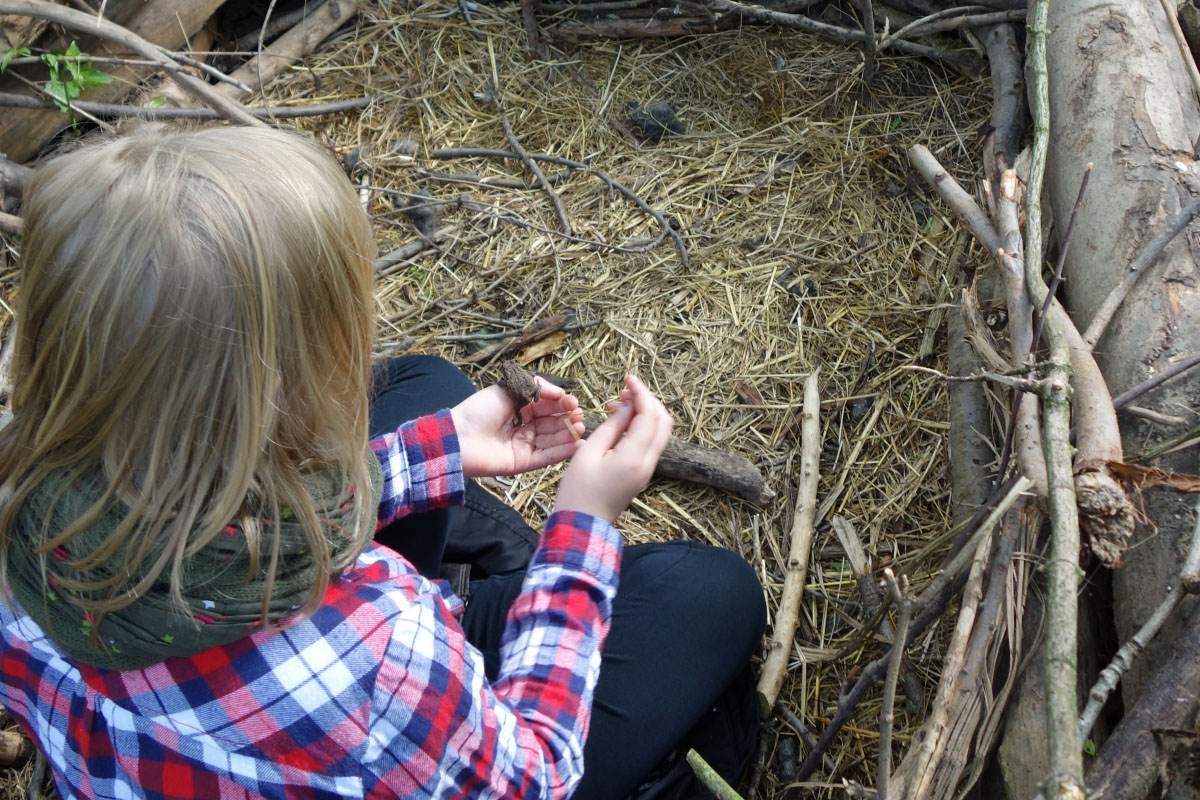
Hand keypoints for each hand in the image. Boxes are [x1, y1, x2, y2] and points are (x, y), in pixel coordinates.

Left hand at [450, 379, 584, 477]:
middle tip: (580, 417)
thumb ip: (536, 388)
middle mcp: (525, 426)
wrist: (459, 438)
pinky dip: (562, 452)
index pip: (548, 405)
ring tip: (580, 429)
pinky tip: (577, 445)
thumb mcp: (508, 389)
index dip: (562, 404)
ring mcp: (525, 445)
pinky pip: (547, 456)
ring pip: (553, 440)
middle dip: (568, 420)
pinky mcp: (524, 462)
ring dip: (568, 435)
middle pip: (553, 423)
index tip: (574, 403)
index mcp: (521, 408)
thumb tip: (561, 393)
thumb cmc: (479, 410)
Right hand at [554, 375, 673, 522]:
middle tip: (624, 390)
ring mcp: (648, 470)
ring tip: (619, 404)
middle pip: (663, 421)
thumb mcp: (589, 452)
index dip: (641, 392)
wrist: (582, 525)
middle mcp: (648, 463)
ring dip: (646, 413)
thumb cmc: (578, 491)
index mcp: (634, 457)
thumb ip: (613, 425)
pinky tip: (622, 422)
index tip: (627, 378)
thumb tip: (628, 405)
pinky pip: (652, 443)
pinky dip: (643, 426)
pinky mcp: (642, 473)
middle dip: (648, 400)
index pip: (649, 415)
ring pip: (660, 432)